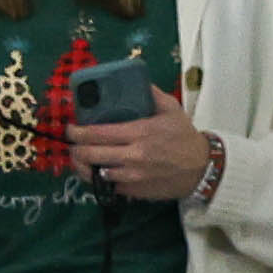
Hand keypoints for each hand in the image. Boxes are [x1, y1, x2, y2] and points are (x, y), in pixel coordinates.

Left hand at [64, 80, 216, 206]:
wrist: (201, 169)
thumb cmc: (184, 137)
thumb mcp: (172, 109)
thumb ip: (152, 94)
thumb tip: (136, 81)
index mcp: (139, 133)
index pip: (97, 133)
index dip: (77, 132)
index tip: (71, 128)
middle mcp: (133, 156)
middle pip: (90, 154)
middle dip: (75, 149)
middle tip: (73, 144)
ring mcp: (132, 177)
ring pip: (95, 173)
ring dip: (83, 165)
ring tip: (80, 158)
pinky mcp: (134, 192)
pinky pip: (108, 186)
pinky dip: (100, 179)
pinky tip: (98, 171)